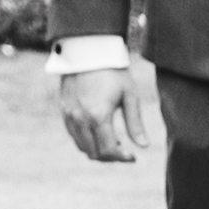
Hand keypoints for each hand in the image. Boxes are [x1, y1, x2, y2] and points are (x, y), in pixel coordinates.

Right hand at [48, 37, 151, 166]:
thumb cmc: (113, 71)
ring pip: (82, 147)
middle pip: (94, 153)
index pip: (108, 151)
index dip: (122, 158)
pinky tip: (99, 132)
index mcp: (99, 116)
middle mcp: (81, 120)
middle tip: (125, 151)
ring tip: (113, 141)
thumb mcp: (129, 96)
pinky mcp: (65, 112)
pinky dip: (87, 141)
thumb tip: (143, 147)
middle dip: (111, 157)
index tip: (133, 156)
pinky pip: (74, 136)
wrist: (87, 51)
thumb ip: (135, 123)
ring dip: (98, 150)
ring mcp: (70, 117)